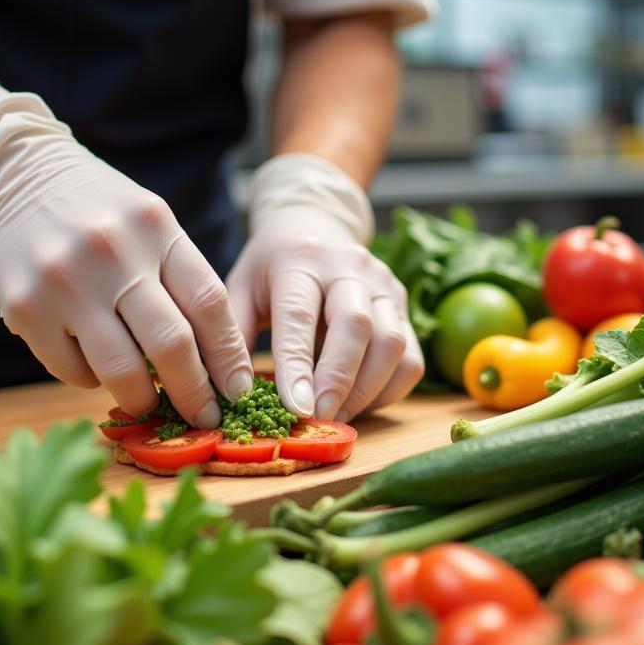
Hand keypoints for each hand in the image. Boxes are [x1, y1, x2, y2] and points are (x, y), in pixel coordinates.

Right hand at [0, 76, 252, 423]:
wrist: (14, 174)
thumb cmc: (99, 209)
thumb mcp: (149, 222)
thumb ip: (179, 277)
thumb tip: (213, 359)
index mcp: (156, 228)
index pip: (209, 303)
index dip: (230, 356)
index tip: (239, 390)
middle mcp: (113, 252)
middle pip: (171, 344)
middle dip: (196, 393)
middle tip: (205, 416)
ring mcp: (65, 281)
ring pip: (121, 369)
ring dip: (143, 398)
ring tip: (150, 404)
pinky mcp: (24, 307)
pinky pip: (71, 370)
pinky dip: (92, 381)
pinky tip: (96, 368)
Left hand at [228, 155, 422, 420]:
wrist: (316, 224)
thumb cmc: (271, 267)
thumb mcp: (240, 285)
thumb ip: (232, 333)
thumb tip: (232, 393)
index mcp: (299, 260)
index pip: (299, 315)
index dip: (298, 365)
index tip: (295, 409)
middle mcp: (349, 268)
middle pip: (356, 326)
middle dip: (338, 381)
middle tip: (318, 420)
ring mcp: (384, 285)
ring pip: (391, 344)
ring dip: (366, 391)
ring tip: (335, 416)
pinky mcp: (404, 306)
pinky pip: (410, 358)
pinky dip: (388, 391)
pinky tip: (359, 404)